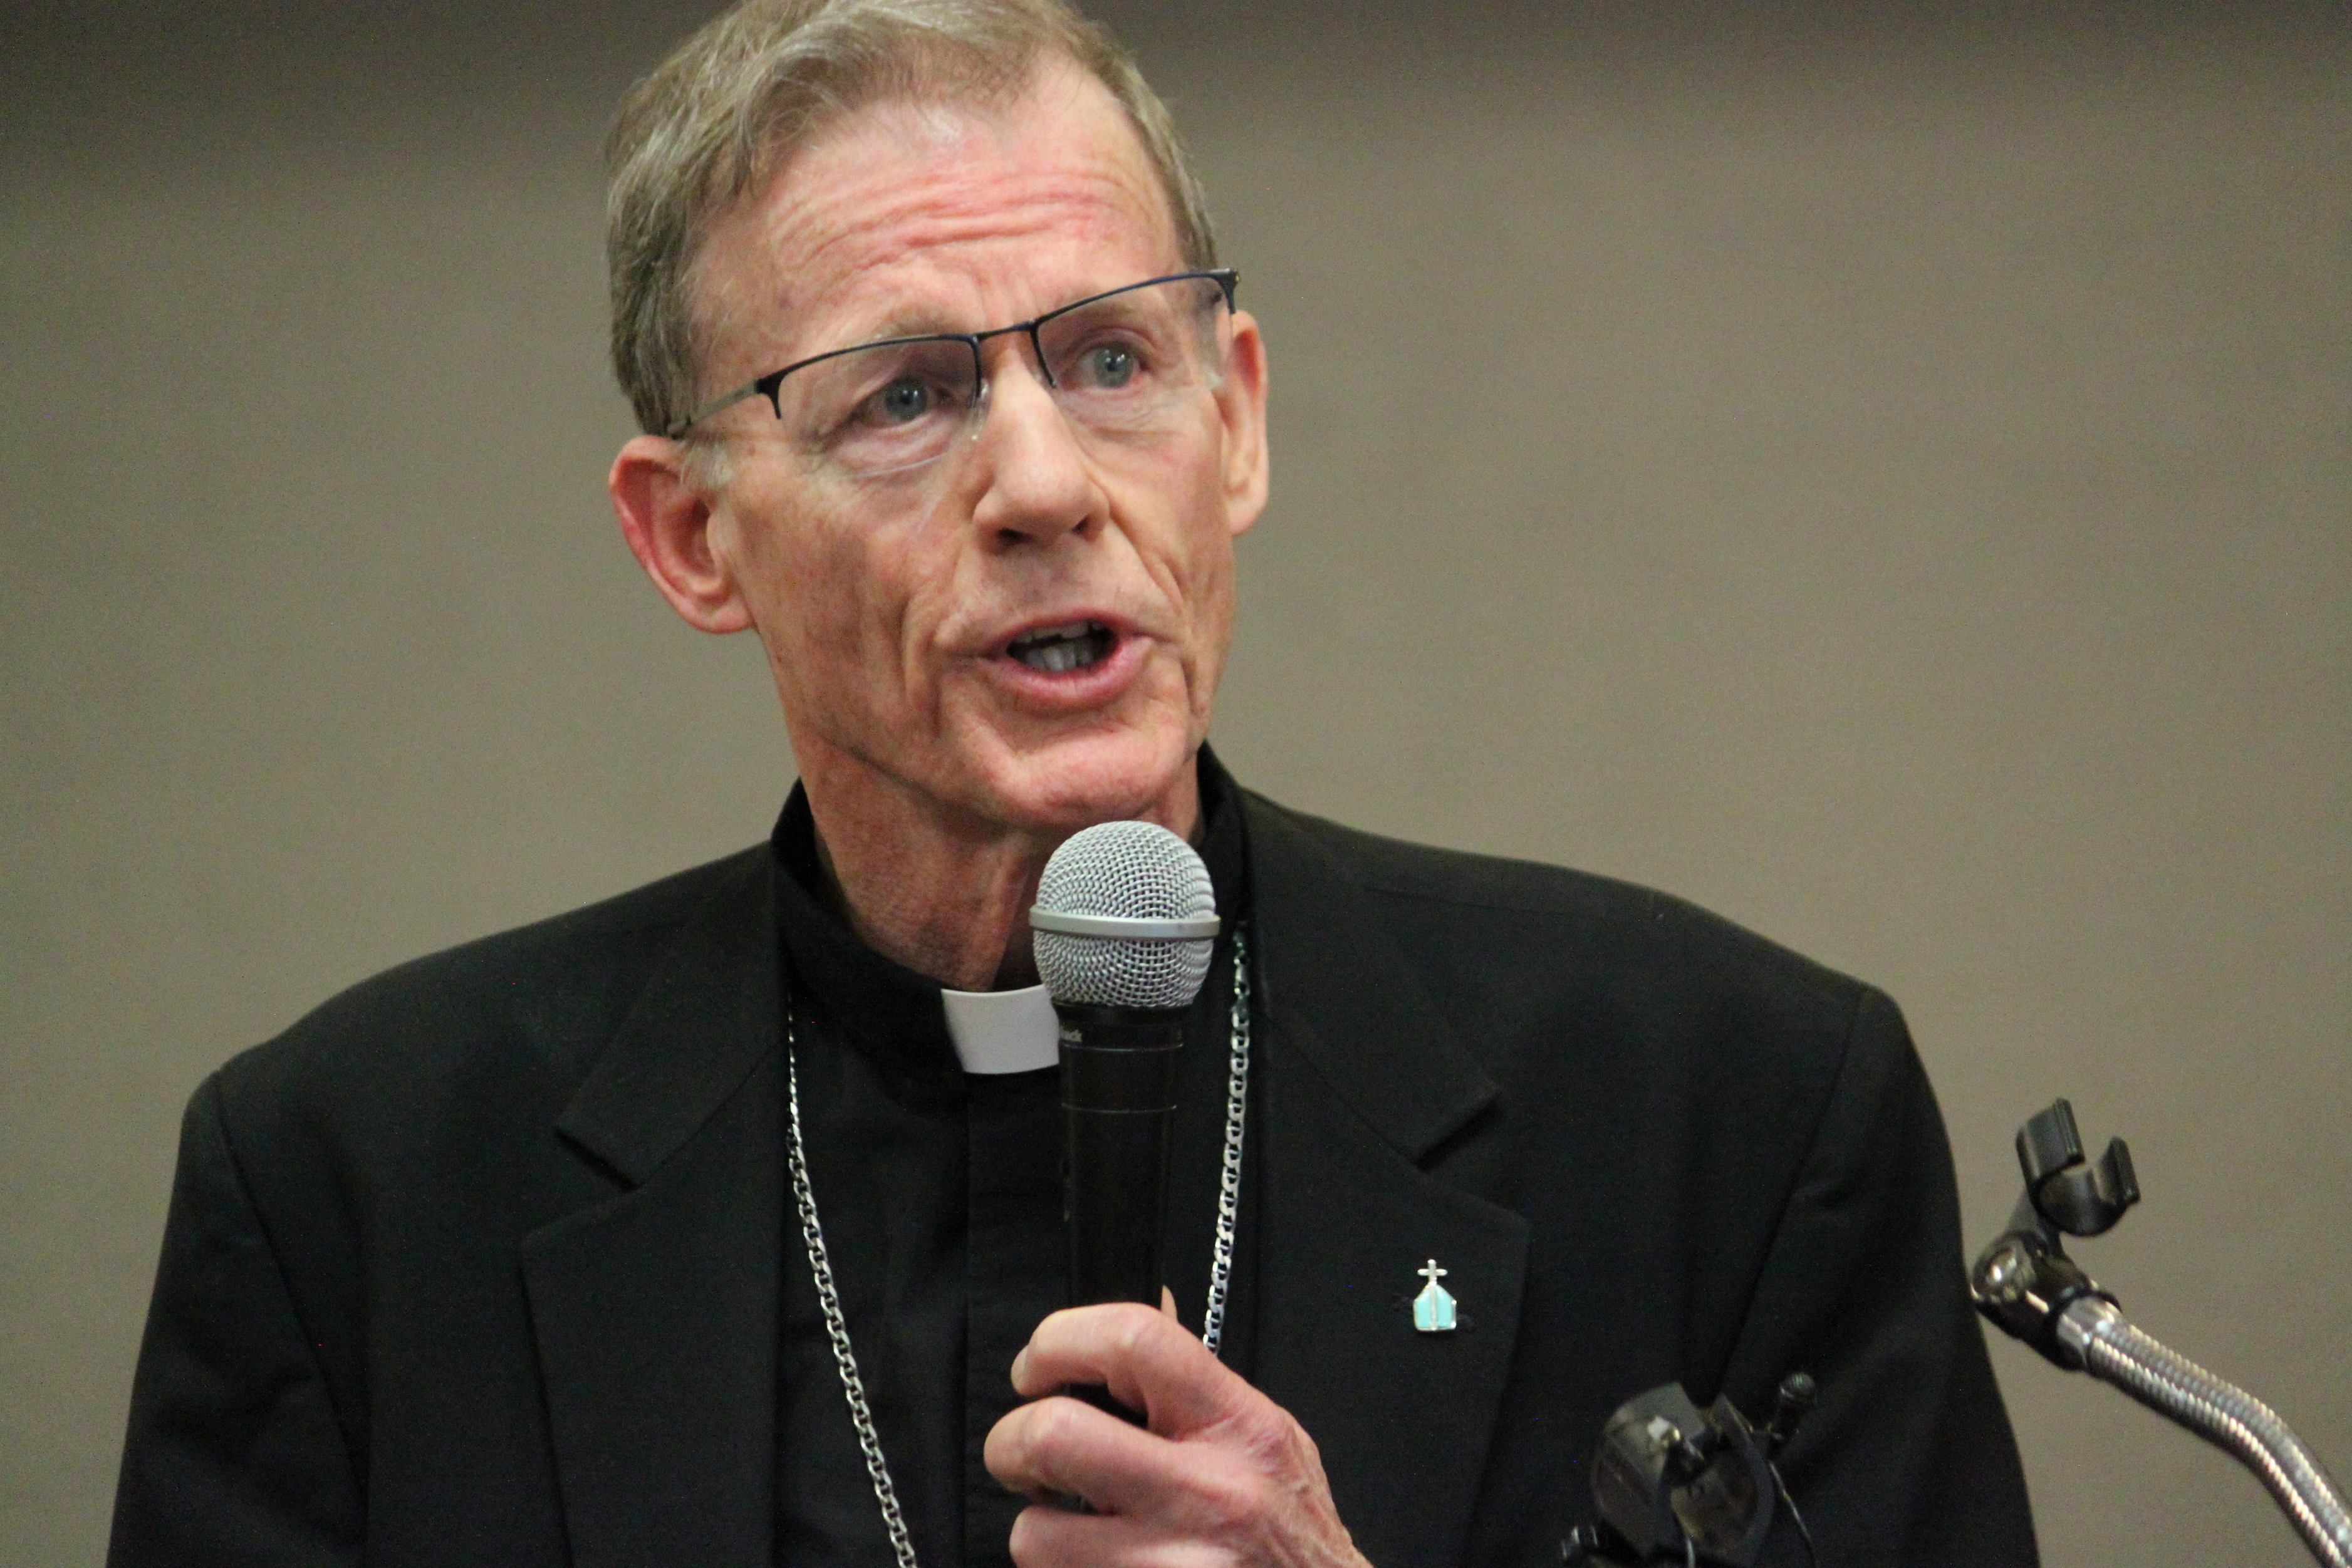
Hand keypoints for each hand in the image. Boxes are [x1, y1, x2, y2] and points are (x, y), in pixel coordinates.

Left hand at [984, 1301, 1372, 1567]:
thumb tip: (1116, 1342)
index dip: (1059, 1340)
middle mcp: (1208, 1493)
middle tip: (1021, 1457)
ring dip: (1038, 1533)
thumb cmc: (1291, 1534)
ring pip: (1035, 1535)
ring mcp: (1173, 1566)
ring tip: (1073, 1533)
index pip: (1133, 1339)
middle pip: (1055, 1434)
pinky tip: (1102, 1567)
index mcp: (1238, 1424)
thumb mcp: (1268, 1441)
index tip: (1036, 1369)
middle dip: (1011, 1443)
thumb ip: (1195, 1391)